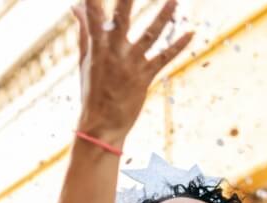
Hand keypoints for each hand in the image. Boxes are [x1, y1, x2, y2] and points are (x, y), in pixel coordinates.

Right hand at [73, 0, 193, 141]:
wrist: (102, 125)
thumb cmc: (92, 91)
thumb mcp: (84, 60)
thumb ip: (83, 30)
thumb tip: (75, 6)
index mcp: (97, 47)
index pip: (94, 17)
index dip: (93, 2)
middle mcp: (114, 53)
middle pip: (122, 19)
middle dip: (127, 1)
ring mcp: (131, 64)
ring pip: (151, 34)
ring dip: (164, 15)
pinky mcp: (145, 77)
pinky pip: (164, 57)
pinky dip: (178, 45)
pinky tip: (191, 32)